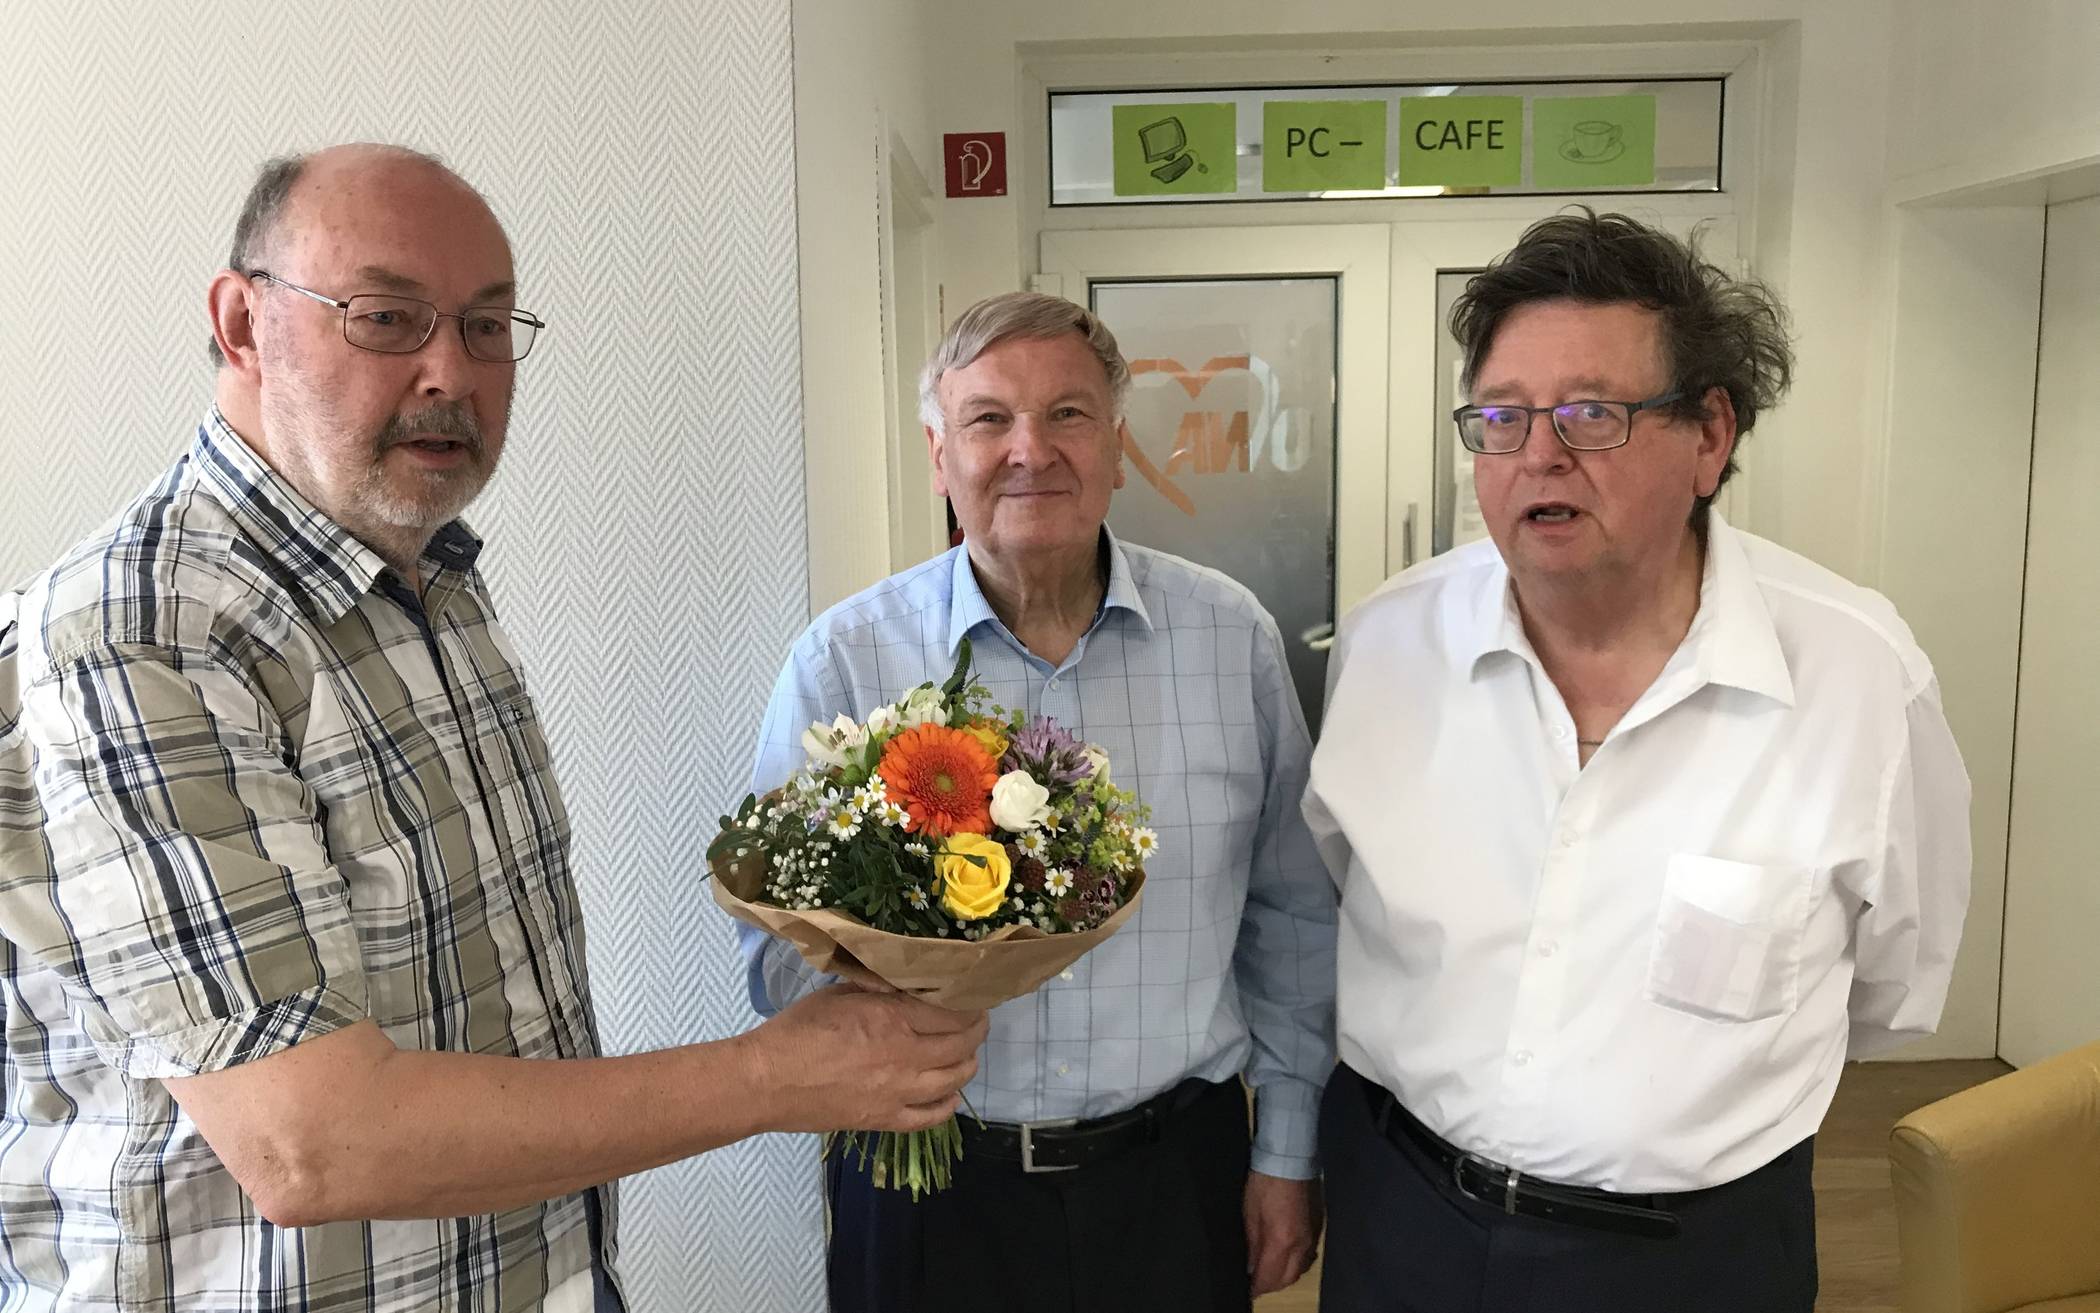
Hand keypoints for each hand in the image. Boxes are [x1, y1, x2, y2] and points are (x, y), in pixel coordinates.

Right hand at [750, 985, 987, 1132]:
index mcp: (893, 1019)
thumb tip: (907, 983)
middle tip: (976, 1023)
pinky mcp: (885, 1120)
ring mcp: (898, 1093)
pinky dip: (947, 1104)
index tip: (973, 999)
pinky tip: (949, 1094)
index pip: (952, 1013)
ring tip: (965, 1055)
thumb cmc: (798, 1030)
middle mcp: (905, 1057)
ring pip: (954, 1081)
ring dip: (967, 1065)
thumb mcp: (840, 994)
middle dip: (976, 1032)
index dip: (970, 1006)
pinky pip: (931, 1117)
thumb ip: (878, 989)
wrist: (767, 1082)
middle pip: (961, 1046)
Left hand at [1244, 1171, 1321, 1296]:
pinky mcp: (1317, 1229)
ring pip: (1300, 1269)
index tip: (1248, 1290)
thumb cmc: (1264, 1185)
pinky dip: (1296, 1263)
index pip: (1270, 1278)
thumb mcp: (1250, 1216)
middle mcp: (1301, 1245)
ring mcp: (1312, 1237)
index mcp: (1281, 1242)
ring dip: (1285, 1276)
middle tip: (1257, 1282)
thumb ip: (1252, 1246)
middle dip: (1271, 1285)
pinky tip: (1286, 1257)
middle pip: (1288, 1279)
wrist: (1288, 1161)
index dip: (1257, 1287)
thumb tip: (1251, 1268)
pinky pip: (1308, 1256)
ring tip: (1270, 1272)